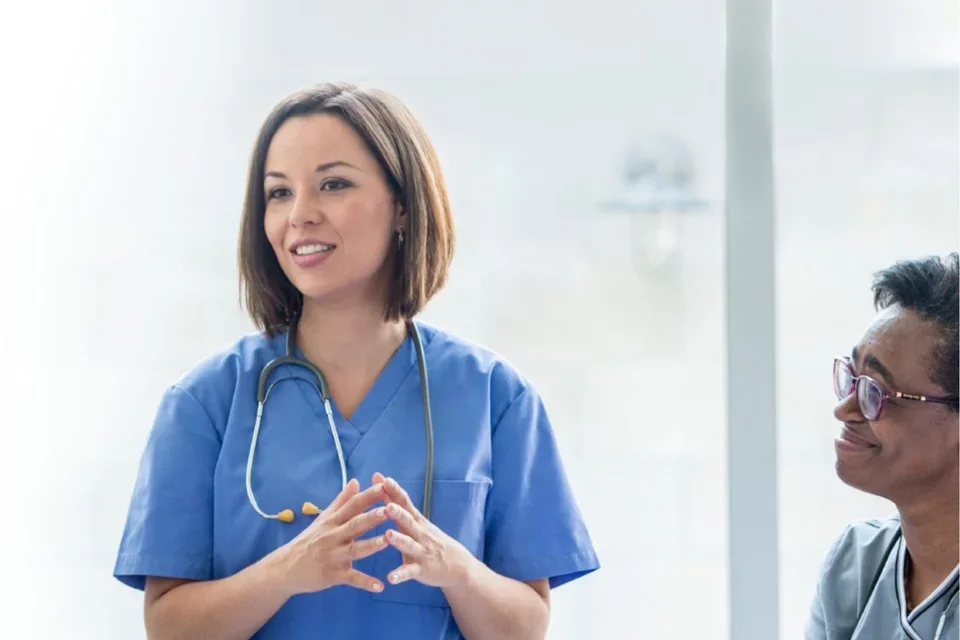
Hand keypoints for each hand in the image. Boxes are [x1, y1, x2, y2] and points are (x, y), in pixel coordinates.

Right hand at [278, 479, 389, 595]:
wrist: (285, 568)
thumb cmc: (309, 541)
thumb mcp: (324, 519)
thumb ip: (341, 501)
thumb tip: (355, 481)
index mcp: (333, 521)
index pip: (352, 505)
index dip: (367, 496)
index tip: (383, 485)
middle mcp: (333, 536)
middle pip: (354, 525)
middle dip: (371, 517)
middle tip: (388, 510)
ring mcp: (333, 556)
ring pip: (354, 550)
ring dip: (371, 545)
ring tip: (386, 541)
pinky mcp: (333, 575)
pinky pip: (352, 579)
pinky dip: (366, 583)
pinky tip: (380, 586)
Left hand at [372, 472, 474, 588]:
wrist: (458, 565)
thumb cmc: (430, 539)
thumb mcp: (416, 520)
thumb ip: (397, 502)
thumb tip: (381, 480)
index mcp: (416, 520)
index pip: (404, 502)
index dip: (393, 490)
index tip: (380, 478)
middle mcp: (419, 533)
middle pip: (408, 521)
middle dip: (398, 513)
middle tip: (387, 505)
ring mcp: (421, 551)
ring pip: (409, 545)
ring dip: (399, 540)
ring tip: (388, 535)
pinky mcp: (421, 569)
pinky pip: (410, 572)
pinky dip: (400, 575)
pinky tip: (390, 578)